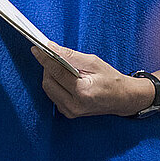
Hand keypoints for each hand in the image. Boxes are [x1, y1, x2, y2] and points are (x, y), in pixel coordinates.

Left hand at [31, 44, 153, 117]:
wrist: (123, 99)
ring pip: (49, 89)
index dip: (45, 59)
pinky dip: (54, 84)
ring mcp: (71, 111)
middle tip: (51, 56)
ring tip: (59, 66)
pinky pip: (53, 95)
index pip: (57, 73)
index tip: (36, 48)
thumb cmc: (111, 80)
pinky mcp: (68, 113)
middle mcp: (75, 105)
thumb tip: (51, 47)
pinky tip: (62, 77)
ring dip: (50, 75)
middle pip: (49, 82)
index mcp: (83, 92)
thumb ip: (70, 55)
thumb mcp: (93, 62)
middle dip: (47, 67)